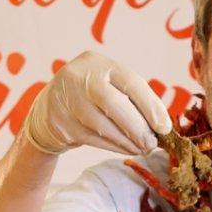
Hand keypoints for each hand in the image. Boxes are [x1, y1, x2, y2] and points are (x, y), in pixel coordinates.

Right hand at [22, 51, 172, 155]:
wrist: (47, 110)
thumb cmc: (89, 99)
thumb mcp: (108, 87)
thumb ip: (132, 99)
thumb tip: (162, 125)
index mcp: (97, 62)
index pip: (130, 82)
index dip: (150, 106)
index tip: (165, 128)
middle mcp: (78, 76)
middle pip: (115, 103)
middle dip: (138, 127)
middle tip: (152, 144)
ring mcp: (65, 98)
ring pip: (102, 124)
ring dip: (126, 141)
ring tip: (142, 148)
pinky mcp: (58, 122)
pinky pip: (91, 137)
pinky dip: (113, 146)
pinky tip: (125, 149)